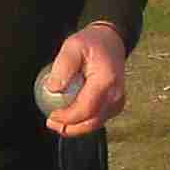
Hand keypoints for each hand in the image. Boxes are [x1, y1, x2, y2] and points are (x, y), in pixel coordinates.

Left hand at [36, 21, 129, 137]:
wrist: (111, 41)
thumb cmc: (92, 43)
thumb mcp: (72, 46)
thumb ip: (63, 66)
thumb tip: (53, 88)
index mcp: (106, 82)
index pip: (86, 109)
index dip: (67, 118)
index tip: (52, 116)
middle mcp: (115, 95)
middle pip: (92, 122)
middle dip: (70, 128)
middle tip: (51, 123)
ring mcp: (118, 101)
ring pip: (96, 123)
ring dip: (76, 127)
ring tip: (57, 123)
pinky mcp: (116, 104)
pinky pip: (99, 118)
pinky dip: (84, 121)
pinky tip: (70, 118)